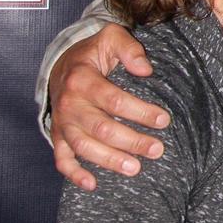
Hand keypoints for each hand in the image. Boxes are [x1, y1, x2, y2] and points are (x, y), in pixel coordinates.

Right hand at [49, 24, 167, 190]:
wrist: (61, 63)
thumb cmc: (93, 52)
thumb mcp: (111, 37)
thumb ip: (130, 49)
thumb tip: (147, 70)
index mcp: (83, 79)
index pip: (115, 100)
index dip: (140, 112)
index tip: (164, 120)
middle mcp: (70, 104)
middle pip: (101, 128)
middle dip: (131, 141)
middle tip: (157, 150)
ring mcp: (62, 122)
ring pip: (84, 146)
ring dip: (109, 160)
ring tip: (135, 169)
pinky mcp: (58, 135)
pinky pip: (61, 158)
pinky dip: (74, 173)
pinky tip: (93, 184)